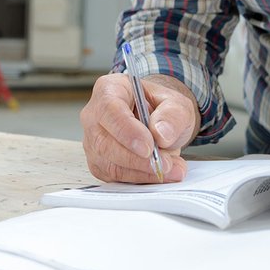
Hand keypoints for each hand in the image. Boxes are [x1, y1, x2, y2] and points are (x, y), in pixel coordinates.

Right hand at [80, 72, 200, 183]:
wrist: (160, 123)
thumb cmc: (161, 108)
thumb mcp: (177, 104)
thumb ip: (172, 115)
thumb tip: (161, 134)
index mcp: (109, 90)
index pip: (109, 109)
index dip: (127, 131)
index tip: (148, 146)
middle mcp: (94, 116)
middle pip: (104, 142)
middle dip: (137, 159)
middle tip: (165, 164)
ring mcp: (93, 141)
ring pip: (109, 164)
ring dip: (141, 172)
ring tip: (170, 169)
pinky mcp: (99, 163)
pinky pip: (114, 177)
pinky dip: (139, 179)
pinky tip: (158, 174)